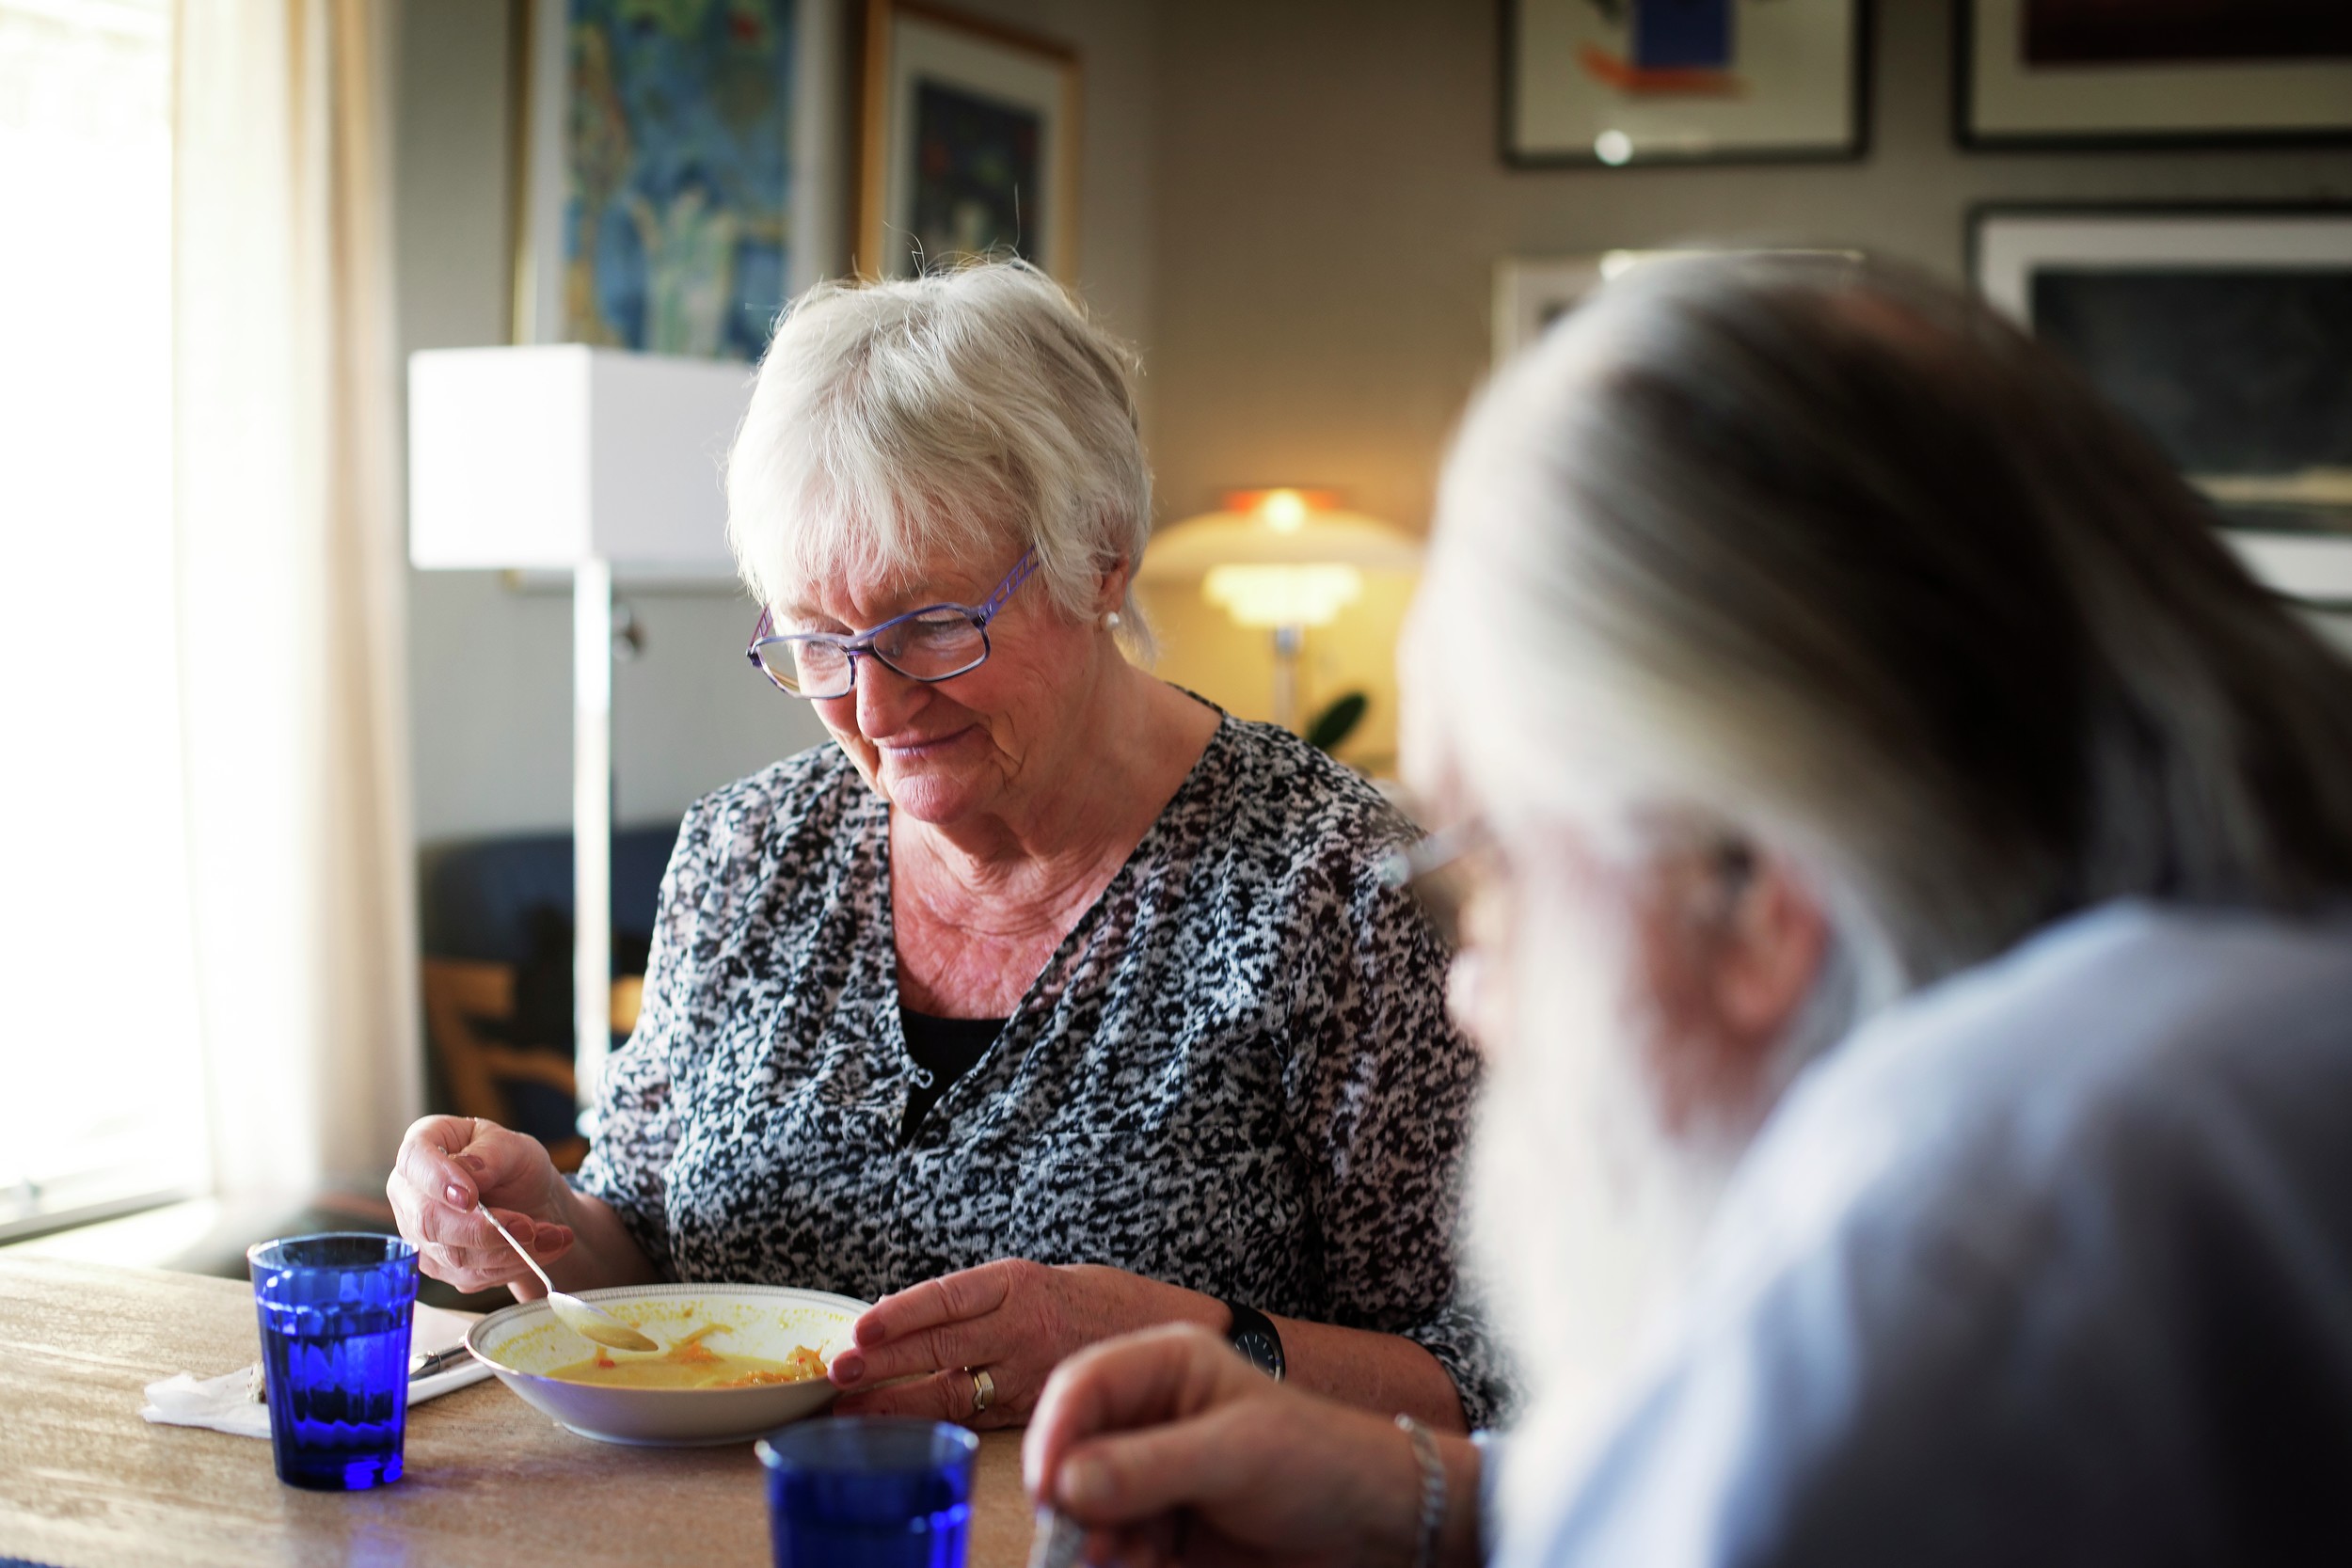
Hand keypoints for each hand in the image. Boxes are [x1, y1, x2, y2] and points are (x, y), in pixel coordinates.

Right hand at [386, 1115, 576, 1294]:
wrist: (530, 1200)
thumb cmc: (514, 1163)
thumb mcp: (515, 1146)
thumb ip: (491, 1155)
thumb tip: (470, 1171)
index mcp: (424, 1144)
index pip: (414, 1161)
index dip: (437, 1181)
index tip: (469, 1197)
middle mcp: (411, 1192)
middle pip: (429, 1220)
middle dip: (484, 1230)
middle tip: (528, 1227)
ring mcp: (420, 1233)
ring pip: (455, 1255)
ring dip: (511, 1250)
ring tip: (553, 1235)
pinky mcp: (440, 1266)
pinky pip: (473, 1275)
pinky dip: (515, 1264)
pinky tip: (546, 1247)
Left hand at [828, 1259, 1220, 1429]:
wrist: (1178, 1335)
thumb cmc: (1102, 1303)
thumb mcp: (1047, 1278)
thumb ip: (989, 1300)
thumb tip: (910, 1319)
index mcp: (1021, 1284)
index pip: (949, 1297)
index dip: (900, 1314)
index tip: (857, 1329)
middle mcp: (1024, 1328)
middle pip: (941, 1346)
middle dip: (883, 1362)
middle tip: (835, 1373)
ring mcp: (1033, 1374)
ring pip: (955, 1389)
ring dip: (897, 1400)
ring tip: (851, 1407)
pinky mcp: (1041, 1409)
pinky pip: (982, 1418)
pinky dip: (939, 1420)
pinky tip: (904, 1424)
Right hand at [1024, 1324, 1435, 1567]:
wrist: (1378, 1526)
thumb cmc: (1322, 1463)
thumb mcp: (1237, 1456)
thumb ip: (1149, 1468)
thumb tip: (1065, 1483)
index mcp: (1166, 1366)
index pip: (1082, 1386)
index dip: (1054, 1433)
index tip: (1047, 1488)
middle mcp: (1148, 1416)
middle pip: (1071, 1450)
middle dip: (1069, 1498)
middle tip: (1077, 1544)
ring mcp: (1151, 1474)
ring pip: (1085, 1507)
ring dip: (1092, 1540)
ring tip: (1122, 1563)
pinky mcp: (1160, 1528)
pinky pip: (1112, 1546)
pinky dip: (1116, 1563)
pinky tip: (1143, 1567)